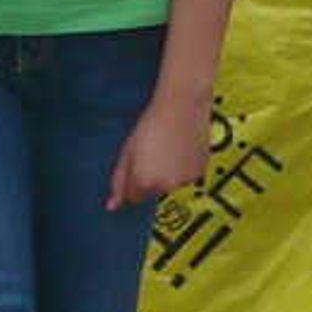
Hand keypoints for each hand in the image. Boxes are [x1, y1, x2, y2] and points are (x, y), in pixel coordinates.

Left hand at [109, 91, 213, 211]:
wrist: (182, 106)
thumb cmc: (152, 123)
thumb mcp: (127, 151)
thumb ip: (119, 181)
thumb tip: (112, 206)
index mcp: (144, 181)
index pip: (133, 197)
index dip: (133, 179)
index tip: (137, 163)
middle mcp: (165, 185)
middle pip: (152, 190)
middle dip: (151, 176)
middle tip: (153, 151)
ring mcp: (184, 180)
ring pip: (171, 184)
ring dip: (168, 172)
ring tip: (169, 146)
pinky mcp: (199, 172)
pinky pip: (187, 176)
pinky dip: (184, 167)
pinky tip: (182, 148)